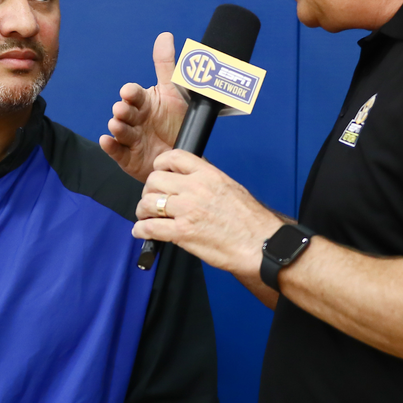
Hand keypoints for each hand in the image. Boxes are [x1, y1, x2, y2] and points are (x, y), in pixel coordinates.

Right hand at [100, 32, 189, 182]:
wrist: (183, 153)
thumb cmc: (176, 121)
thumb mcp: (174, 92)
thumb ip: (166, 66)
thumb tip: (165, 36)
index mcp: (144, 102)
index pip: (134, 94)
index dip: (131, 93)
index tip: (129, 92)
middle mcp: (135, 119)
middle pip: (124, 112)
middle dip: (122, 110)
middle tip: (122, 109)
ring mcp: (130, 138)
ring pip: (120, 131)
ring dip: (117, 127)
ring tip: (117, 124)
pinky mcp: (128, 157)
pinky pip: (117, 151)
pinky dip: (110, 146)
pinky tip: (106, 141)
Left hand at [133, 149, 282, 277]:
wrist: (260, 244)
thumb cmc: (251, 221)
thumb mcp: (230, 187)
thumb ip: (207, 181)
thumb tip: (190, 182)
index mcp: (208, 174)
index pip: (173, 158)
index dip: (160, 165)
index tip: (158, 173)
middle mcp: (194, 188)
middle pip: (154, 180)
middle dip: (149, 191)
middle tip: (153, 200)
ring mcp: (187, 210)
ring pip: (148, 202)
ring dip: (143, 211)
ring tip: (147, 217)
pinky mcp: (182, 233)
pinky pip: (150, 227)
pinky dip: (141, 230)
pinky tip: (143, 232)